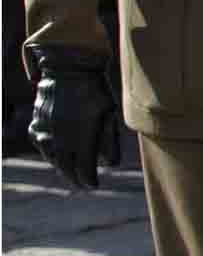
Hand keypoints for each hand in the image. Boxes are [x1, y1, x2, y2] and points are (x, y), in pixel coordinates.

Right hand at [25, 44, 121, 189]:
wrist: (68, 70)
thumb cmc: (95, 91)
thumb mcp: (108, 114)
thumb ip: (109, 140)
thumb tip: (112, 163)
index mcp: (80, 142)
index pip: (84, 171)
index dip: (89, 180)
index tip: (94, 185)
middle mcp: (60, 142)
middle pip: (67, 168)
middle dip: (75, 178)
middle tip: (82, 183)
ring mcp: (46, 134)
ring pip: (53, 158)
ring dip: (62, 166)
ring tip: (70, 169)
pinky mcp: (36, 126)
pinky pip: (42, 145)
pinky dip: (50, 151)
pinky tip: (56, 152)